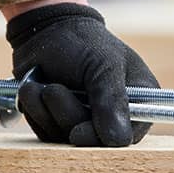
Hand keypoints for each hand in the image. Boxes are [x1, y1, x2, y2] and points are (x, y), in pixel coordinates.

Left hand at [6, 3, 158, 146]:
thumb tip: (118, 140)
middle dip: (66, 116)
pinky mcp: (59, 125)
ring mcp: (85, 122)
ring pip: (64, 139)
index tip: (77, 132)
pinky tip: (34, 91)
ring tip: (40, 85)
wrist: (44, 31)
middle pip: (92, 142)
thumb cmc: (81, 41)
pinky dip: (36, 113)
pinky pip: (46, 134)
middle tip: (52, 90)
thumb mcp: (103, 64)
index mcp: (139, 100)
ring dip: (46, 112)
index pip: (127, 137)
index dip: (100, 138)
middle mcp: (114, 116)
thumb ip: (112, 100)